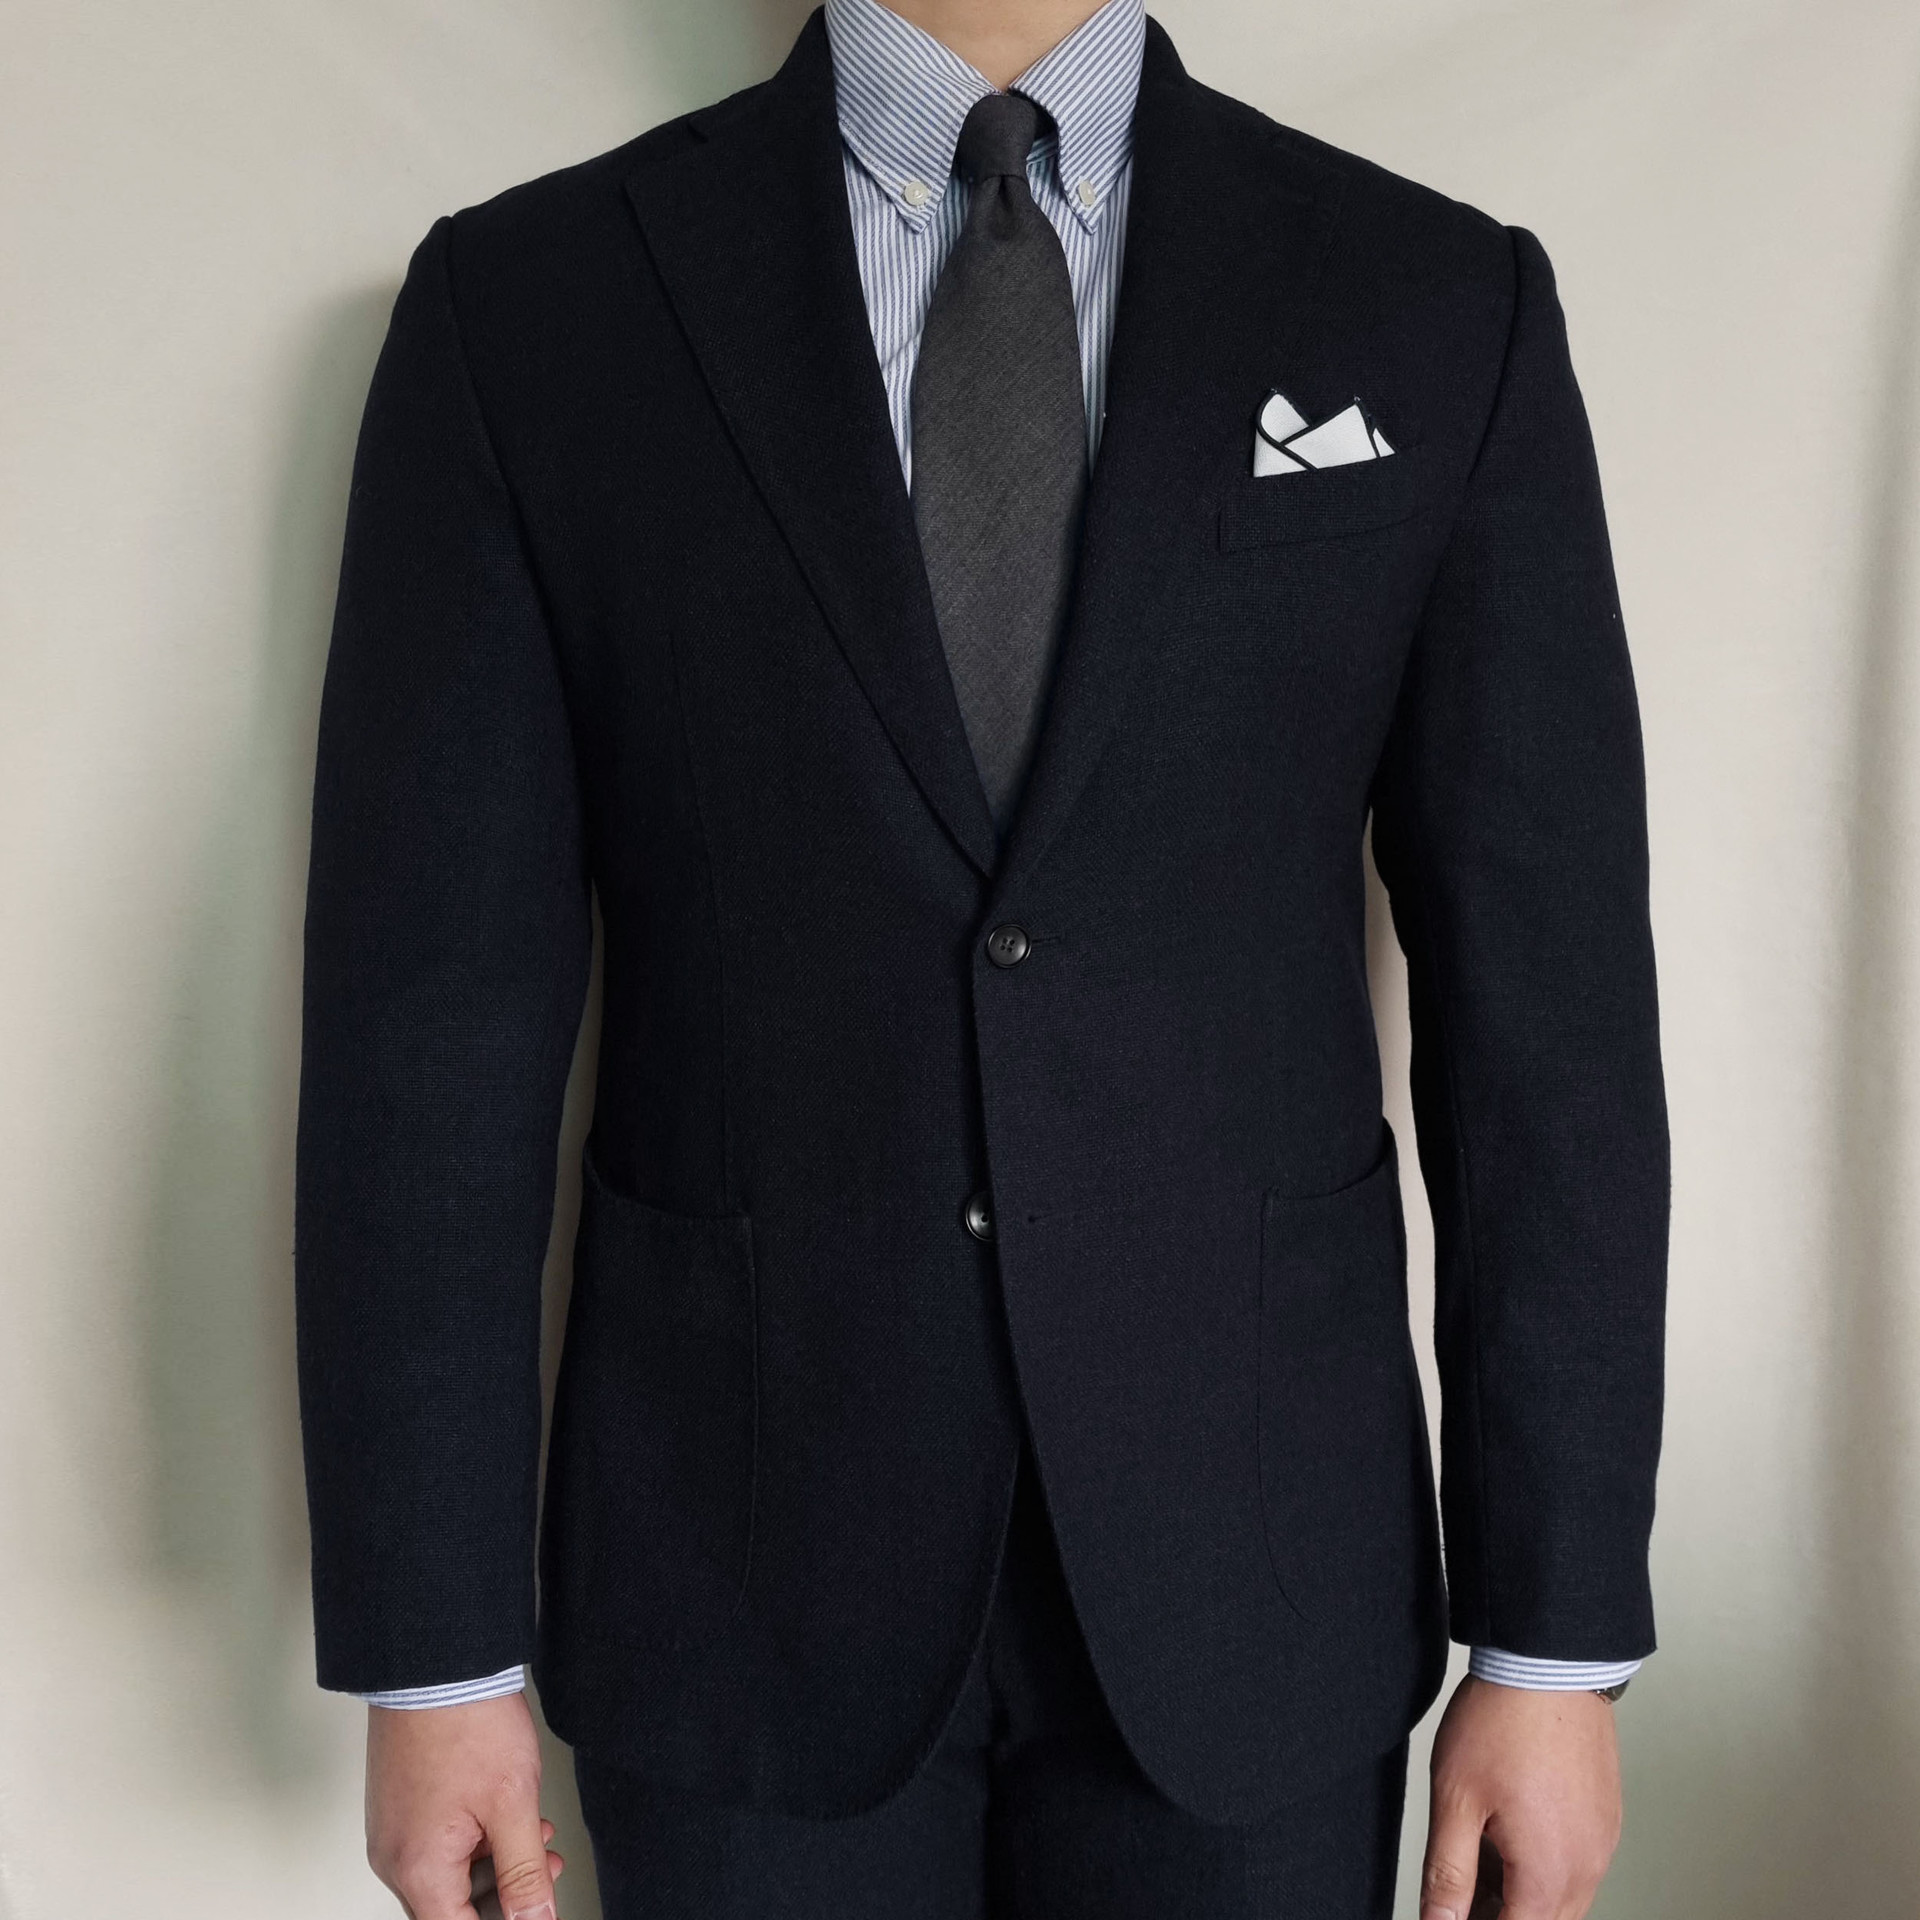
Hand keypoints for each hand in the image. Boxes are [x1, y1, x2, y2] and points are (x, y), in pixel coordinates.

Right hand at [366, 1691, 565, 1919]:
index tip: (533, 1911)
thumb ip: (525, 1872)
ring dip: (495, 1864)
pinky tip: (510, 1817)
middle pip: (450, 1907)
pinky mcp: (400, 1803)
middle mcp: (395, 1857)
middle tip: (547, 1870)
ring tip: (539, 1836)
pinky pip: (437, 1844)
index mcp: (417, 1868)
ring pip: (447, 1875)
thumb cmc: (468, 1722)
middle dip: (504, 1895)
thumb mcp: (513, 1803)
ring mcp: (394, 1829)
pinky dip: (475, 1840)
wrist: (437, 1659)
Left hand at [1419, 1676, 1621, 1919]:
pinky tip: (1508, 1833)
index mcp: (1548, 1874)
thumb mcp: (1456, 1799)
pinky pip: (1577, 1867)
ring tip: (1477, 1854)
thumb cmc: (1502, 1722)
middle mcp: (1587, 1868)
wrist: (1549, 1664)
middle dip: (1499, 1914)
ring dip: (1521, 1894)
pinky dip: (1542, 1867)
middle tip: (1458, 1892)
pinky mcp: (1605, 1819)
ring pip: (1562, 1900)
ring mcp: (1602, 1843)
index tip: (1453, 1912)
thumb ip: (1447, 1874)